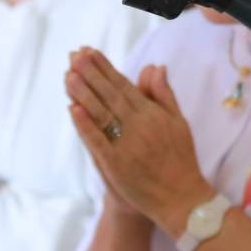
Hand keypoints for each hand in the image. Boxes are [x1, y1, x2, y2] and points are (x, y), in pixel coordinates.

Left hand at [65, 48, 210, 232]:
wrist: (181, 198)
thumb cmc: (180, 159)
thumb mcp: (178, 122)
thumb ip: (163, 94)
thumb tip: (154, 67)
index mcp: (153, 114)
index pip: (124, 86)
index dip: (105, 68)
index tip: (90, 52)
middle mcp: (139, 127)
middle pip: (110, 96)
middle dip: (91, 74)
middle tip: (74, 56)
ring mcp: (127, 146)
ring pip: (101, 115)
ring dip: (83, 94)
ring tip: (68, 75)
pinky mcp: (117, 165)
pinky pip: (98, 142)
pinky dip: (85, 126)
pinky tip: (73, 109)